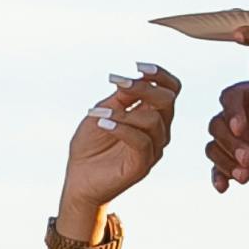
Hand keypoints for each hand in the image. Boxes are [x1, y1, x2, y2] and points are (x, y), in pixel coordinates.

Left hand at [58, 63, 181, 214]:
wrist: (78, 180)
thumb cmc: (89, 147)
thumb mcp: (101, 113)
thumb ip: (119, 99)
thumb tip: (130, 79)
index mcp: (152, 114)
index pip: (170, 90)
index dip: (160, 75)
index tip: (139, 67)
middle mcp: (158, 130)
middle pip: (167, 100)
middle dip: (144, 88)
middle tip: (119, 84)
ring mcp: (153, 148)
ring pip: (152, 120)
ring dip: (124, 111)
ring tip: (99, 114)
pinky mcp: (142, 165)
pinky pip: (141, 141)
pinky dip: (121, 128)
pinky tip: (103, 123)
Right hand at [205, 56, 248, 190]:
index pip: (230, 99)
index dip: (231, 113)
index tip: (242, 128)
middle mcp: (246, 117)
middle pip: (218, 125)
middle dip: (229, 143)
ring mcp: (244, 141)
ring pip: (215, 147)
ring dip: (224, 161)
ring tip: (245, 175)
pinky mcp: (246, 163)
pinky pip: (221, 169)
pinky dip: (218, 177)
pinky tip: (225, 187)